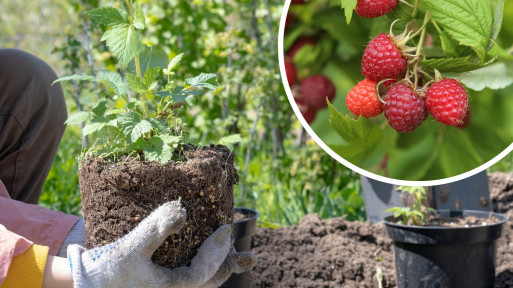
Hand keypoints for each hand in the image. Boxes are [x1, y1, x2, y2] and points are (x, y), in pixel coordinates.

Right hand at [67, 201, 255, 287]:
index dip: (218, 251)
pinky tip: (208, 256)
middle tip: (249, 257)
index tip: (226, 229)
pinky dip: (205, 268)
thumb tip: (181, 210)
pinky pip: (192, 278)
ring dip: (221, 268)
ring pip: (203, 281)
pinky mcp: (164, 283)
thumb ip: (155, 230)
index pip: (205, 272)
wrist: (89, 286)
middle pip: (210, 281)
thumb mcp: (131, 249)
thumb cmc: (109, 272)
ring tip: (240, 260)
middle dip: (229, 265)